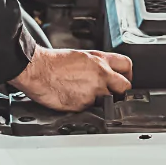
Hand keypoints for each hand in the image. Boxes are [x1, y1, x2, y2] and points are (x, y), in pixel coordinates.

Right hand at [9, 47, 132, 111]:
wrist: (38, 70)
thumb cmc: (53, 62)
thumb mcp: (80, 55)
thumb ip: (95, 65)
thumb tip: (102, 73)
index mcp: (99, 59)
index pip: (126, 65)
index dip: (127, 75)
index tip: (123, 80)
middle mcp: (100, 74)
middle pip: (126, 86)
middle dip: (122, 92)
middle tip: (114, 94)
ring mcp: (93, 90)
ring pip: (110, 100)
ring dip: (104, 101)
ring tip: (90, 98)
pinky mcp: (84, 104)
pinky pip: (92, 109)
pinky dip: (87, 107)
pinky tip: (77, 101)